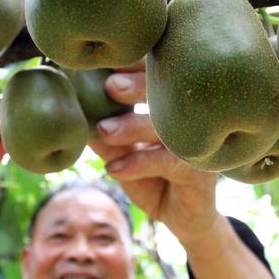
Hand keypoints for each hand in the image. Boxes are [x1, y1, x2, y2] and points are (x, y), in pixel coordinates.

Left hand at [88, 61, 219, 246]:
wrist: (184, 217)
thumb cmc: (153, 178)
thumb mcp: (124, 155)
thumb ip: (106, 135)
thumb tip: (76, 111)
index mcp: (172, 106)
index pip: (158, 76)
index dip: (135, 65)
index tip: (107, 60)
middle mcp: (191, 119)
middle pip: (169, 92)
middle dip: (138, 86)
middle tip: (110, 86)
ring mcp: (199, 142)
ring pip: (167, 126)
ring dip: (133, 127)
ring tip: (104, 131)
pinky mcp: (202, 171)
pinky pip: (168, 161)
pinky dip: (138, 163)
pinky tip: (115, 170)